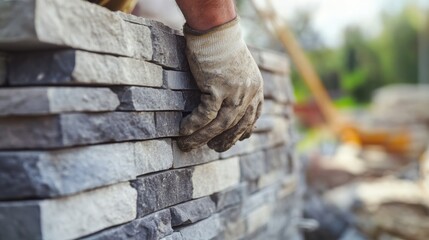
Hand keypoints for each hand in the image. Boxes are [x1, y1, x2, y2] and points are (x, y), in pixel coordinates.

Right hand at [177, 18, 262, 151]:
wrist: (216, 30)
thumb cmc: (224, 47)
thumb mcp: (241, 69)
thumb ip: (240, 87)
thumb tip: (230, 102)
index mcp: (256, 89)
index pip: (252, 118)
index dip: (242, 132)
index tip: (232, 140)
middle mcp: (249, 93)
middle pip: (235, 126)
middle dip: (224, 141)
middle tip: (211, 148)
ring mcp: (234, 91)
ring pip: (219, 124)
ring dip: (202, 138)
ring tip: (187, 145)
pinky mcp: (217, 88)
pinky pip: (205, 114)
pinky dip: (194, 125)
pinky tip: (183, 130)